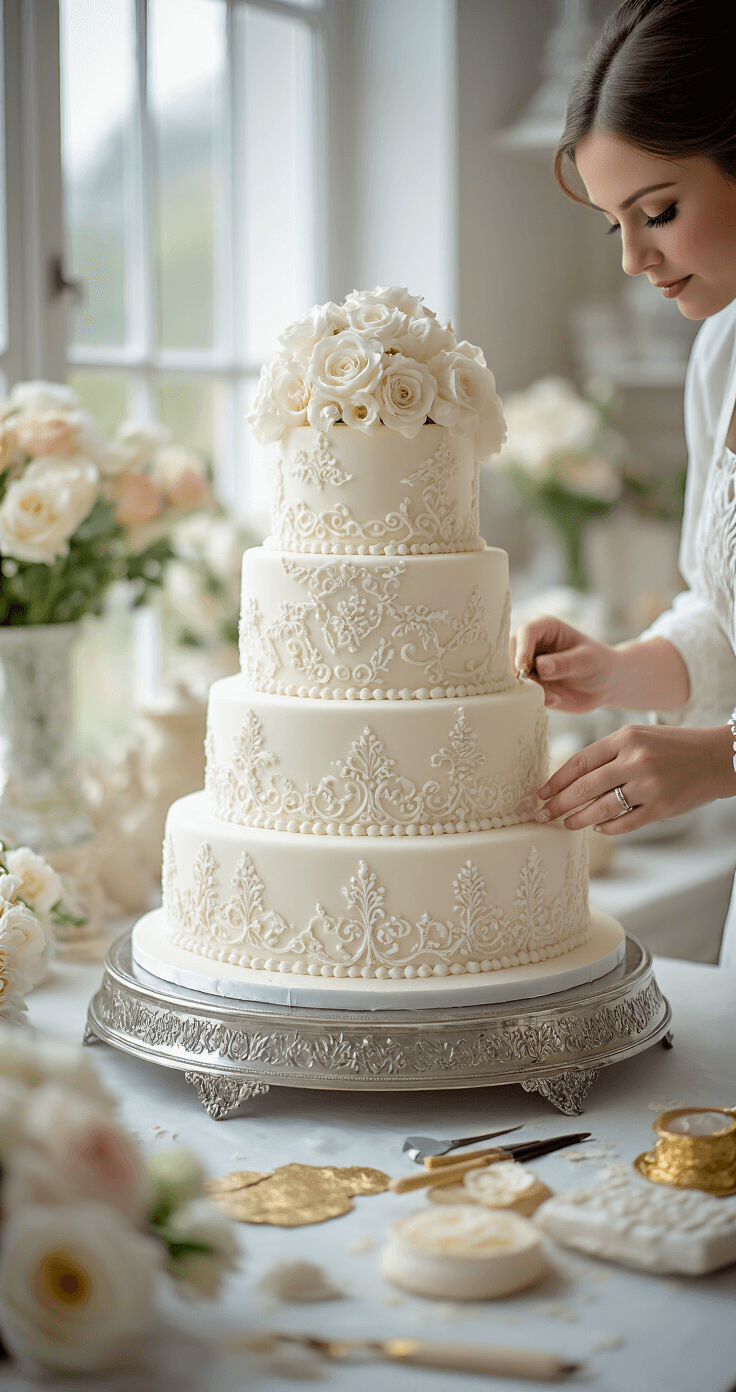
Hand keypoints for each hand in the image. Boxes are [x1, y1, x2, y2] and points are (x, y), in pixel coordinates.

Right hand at [511, 616, 617, 712]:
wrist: (606, 684)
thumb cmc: (599, 663)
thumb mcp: (586, 661)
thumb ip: (564, 663)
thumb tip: (540, 666)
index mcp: (545, 627)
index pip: (525, 632)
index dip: (521, 650)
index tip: (522, 669)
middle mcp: (533, 644)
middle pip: (513, 654)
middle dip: (519, 671)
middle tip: (534, 686)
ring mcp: (530, 665)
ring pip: (515, 675)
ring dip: (529, 688)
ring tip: (554, 695)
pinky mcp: (531, 684)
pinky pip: (524, 692)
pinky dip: (534, 698)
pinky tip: (555, 699)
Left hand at [534, 723, 735, 834]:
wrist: (716, 757)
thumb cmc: (673, 747)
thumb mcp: (639, 737)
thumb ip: (609, 754)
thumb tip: (573, 780)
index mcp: (626, 738)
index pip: (580, 761)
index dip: (557, 779)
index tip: (541, 792)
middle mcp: (636, 760)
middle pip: (585, 786)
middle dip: (559, 803)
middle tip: (542, 813)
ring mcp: (649, 786)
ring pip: (602, 808)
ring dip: (578, 819)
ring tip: (565, 823)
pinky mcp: (662, 808)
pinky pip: (625, 823)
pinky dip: (607, 827)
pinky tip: (598, 827)